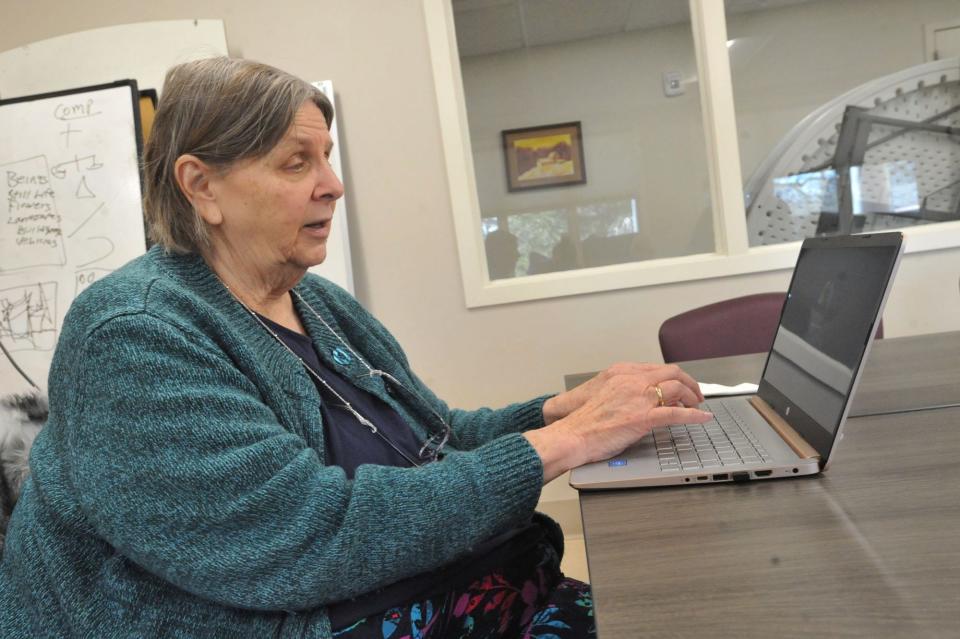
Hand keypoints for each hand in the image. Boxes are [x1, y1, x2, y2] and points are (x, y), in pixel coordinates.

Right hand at [527, 365, 711, 482]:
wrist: (573, 435)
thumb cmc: (584, 421)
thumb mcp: (605, 394)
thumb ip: (625, 391)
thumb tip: (643, 398)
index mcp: (622, 372)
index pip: (656, 368)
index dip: (673, 376)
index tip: (679, 384)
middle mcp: (632, 379)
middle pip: (672, 372)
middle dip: (689, 382)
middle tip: (695, 394)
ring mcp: (639, 397)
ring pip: (677, 387)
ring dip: (693, 396)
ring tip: (698, 405)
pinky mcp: (643, 417)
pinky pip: (677, 413)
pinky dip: (694, 415)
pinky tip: (703, 417)